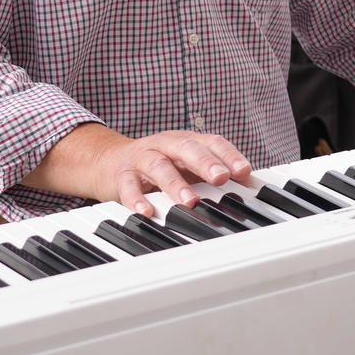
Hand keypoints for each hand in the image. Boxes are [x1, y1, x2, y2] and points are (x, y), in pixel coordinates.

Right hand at [89, 130, 253, 214]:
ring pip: (159, 165)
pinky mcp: (121, 174)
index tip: (243, 170)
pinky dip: (137, 199)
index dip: (228, 154)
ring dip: (175, 183)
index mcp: (185, 141)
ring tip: (189, 201)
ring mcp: (142, 158)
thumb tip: (246, 183)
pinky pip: (128, 186)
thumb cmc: (158, 165)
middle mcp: (165, 145)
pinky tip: (147, 212)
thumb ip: (214, 173)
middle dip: (205, 163)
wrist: (108, 161)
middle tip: (220, 178)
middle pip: (186, 148)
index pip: (210, 142)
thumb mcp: (187, 166)